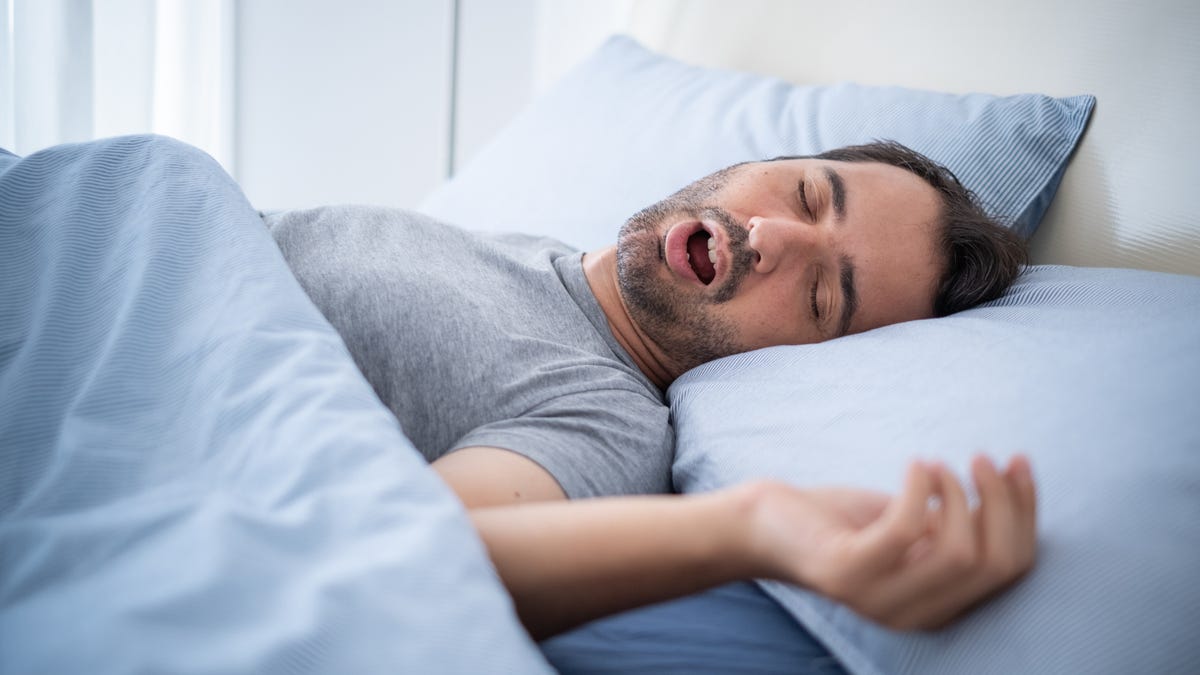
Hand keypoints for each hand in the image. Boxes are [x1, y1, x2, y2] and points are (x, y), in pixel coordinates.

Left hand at [744, 455, 1036, 629]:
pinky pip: (905, 529)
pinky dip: (918, 488)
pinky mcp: (847, 573)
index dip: (1025, 513)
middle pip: (994, 562)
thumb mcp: (914, 526)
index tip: (1020, 462)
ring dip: (956, 494)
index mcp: (940, 607)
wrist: (767, 526)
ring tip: (934, 464)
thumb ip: (959, 524)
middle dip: (1001, 502)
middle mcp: (915, 616)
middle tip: (981, 458)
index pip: (1012, 568)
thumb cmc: (844, 522)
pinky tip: (914, 465)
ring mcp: (879, 600)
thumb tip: (1014, 485)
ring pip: (959, 551)